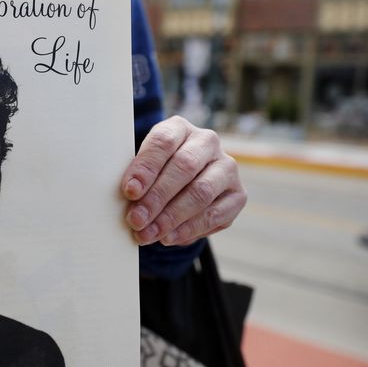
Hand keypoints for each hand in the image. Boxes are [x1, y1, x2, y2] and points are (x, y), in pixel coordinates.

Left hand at [121, 116, 245, 245]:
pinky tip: (168, 238)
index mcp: (179, 128)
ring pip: (200, 192)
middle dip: (156, 197)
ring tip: (148, 234)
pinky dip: (189, 229)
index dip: (146, 167)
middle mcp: (207, 142)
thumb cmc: (155, 174)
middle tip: (136, 219)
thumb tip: (130, 197)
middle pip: (184, 167)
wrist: (184, 185)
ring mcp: (226, 168)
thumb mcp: (143, 168)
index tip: (130, 191)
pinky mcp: (238, 194)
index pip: (163, 142)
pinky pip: (215, 215)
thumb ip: (137, 178)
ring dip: (171, 217)